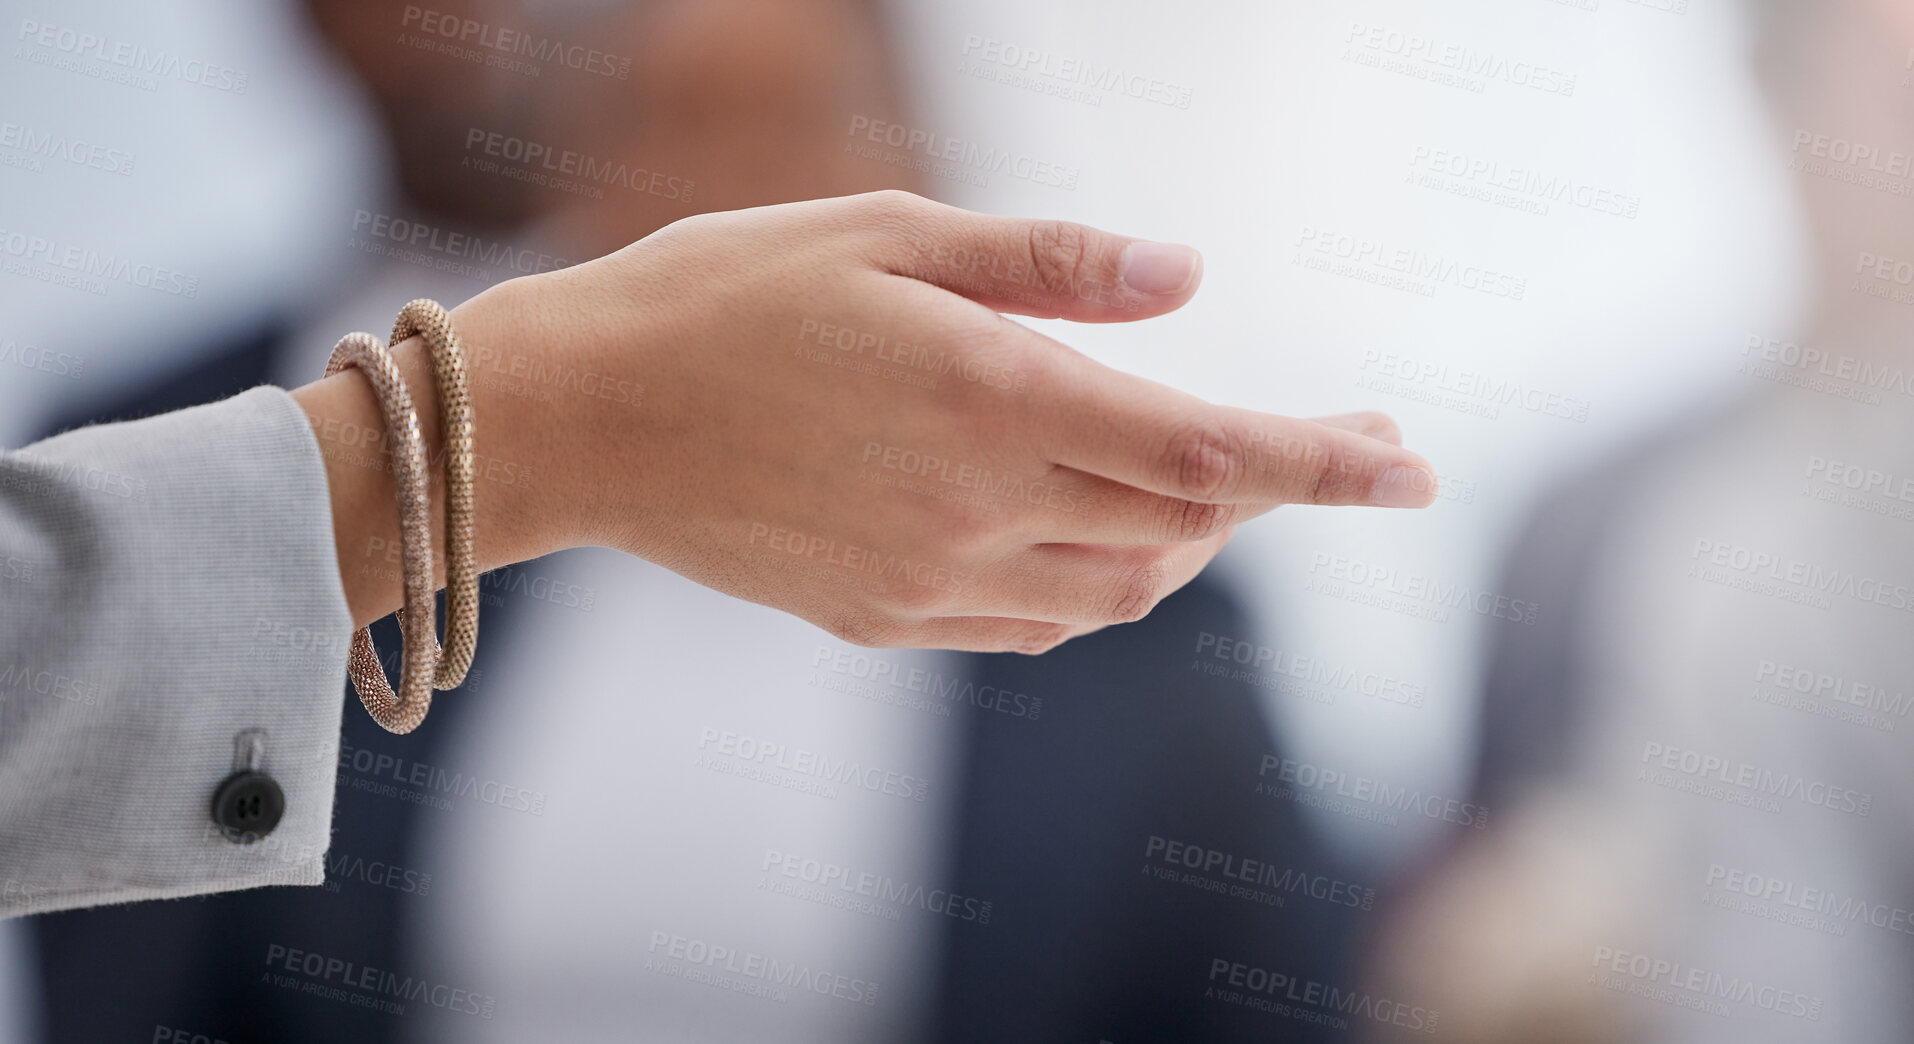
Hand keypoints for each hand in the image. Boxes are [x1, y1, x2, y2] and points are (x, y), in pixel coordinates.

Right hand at [299, 191, 1437, 651]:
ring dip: (1193, 541)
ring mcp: (929, 577)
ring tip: (1218, 480)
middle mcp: (974, 505)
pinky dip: (1103, 585)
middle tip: (1334, 441)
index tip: (1412, 465)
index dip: (1322, 461)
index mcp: (988, 396)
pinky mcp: (883, 616)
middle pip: (1182, 527)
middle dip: (1275, 489)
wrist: (582, 418)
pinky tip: (1101, 537)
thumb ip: (1047, 261)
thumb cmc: (725, 296)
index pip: (1204, 448)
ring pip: (1122, 589)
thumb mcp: (886, 232)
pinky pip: (1038, 623)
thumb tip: (1187, 279)